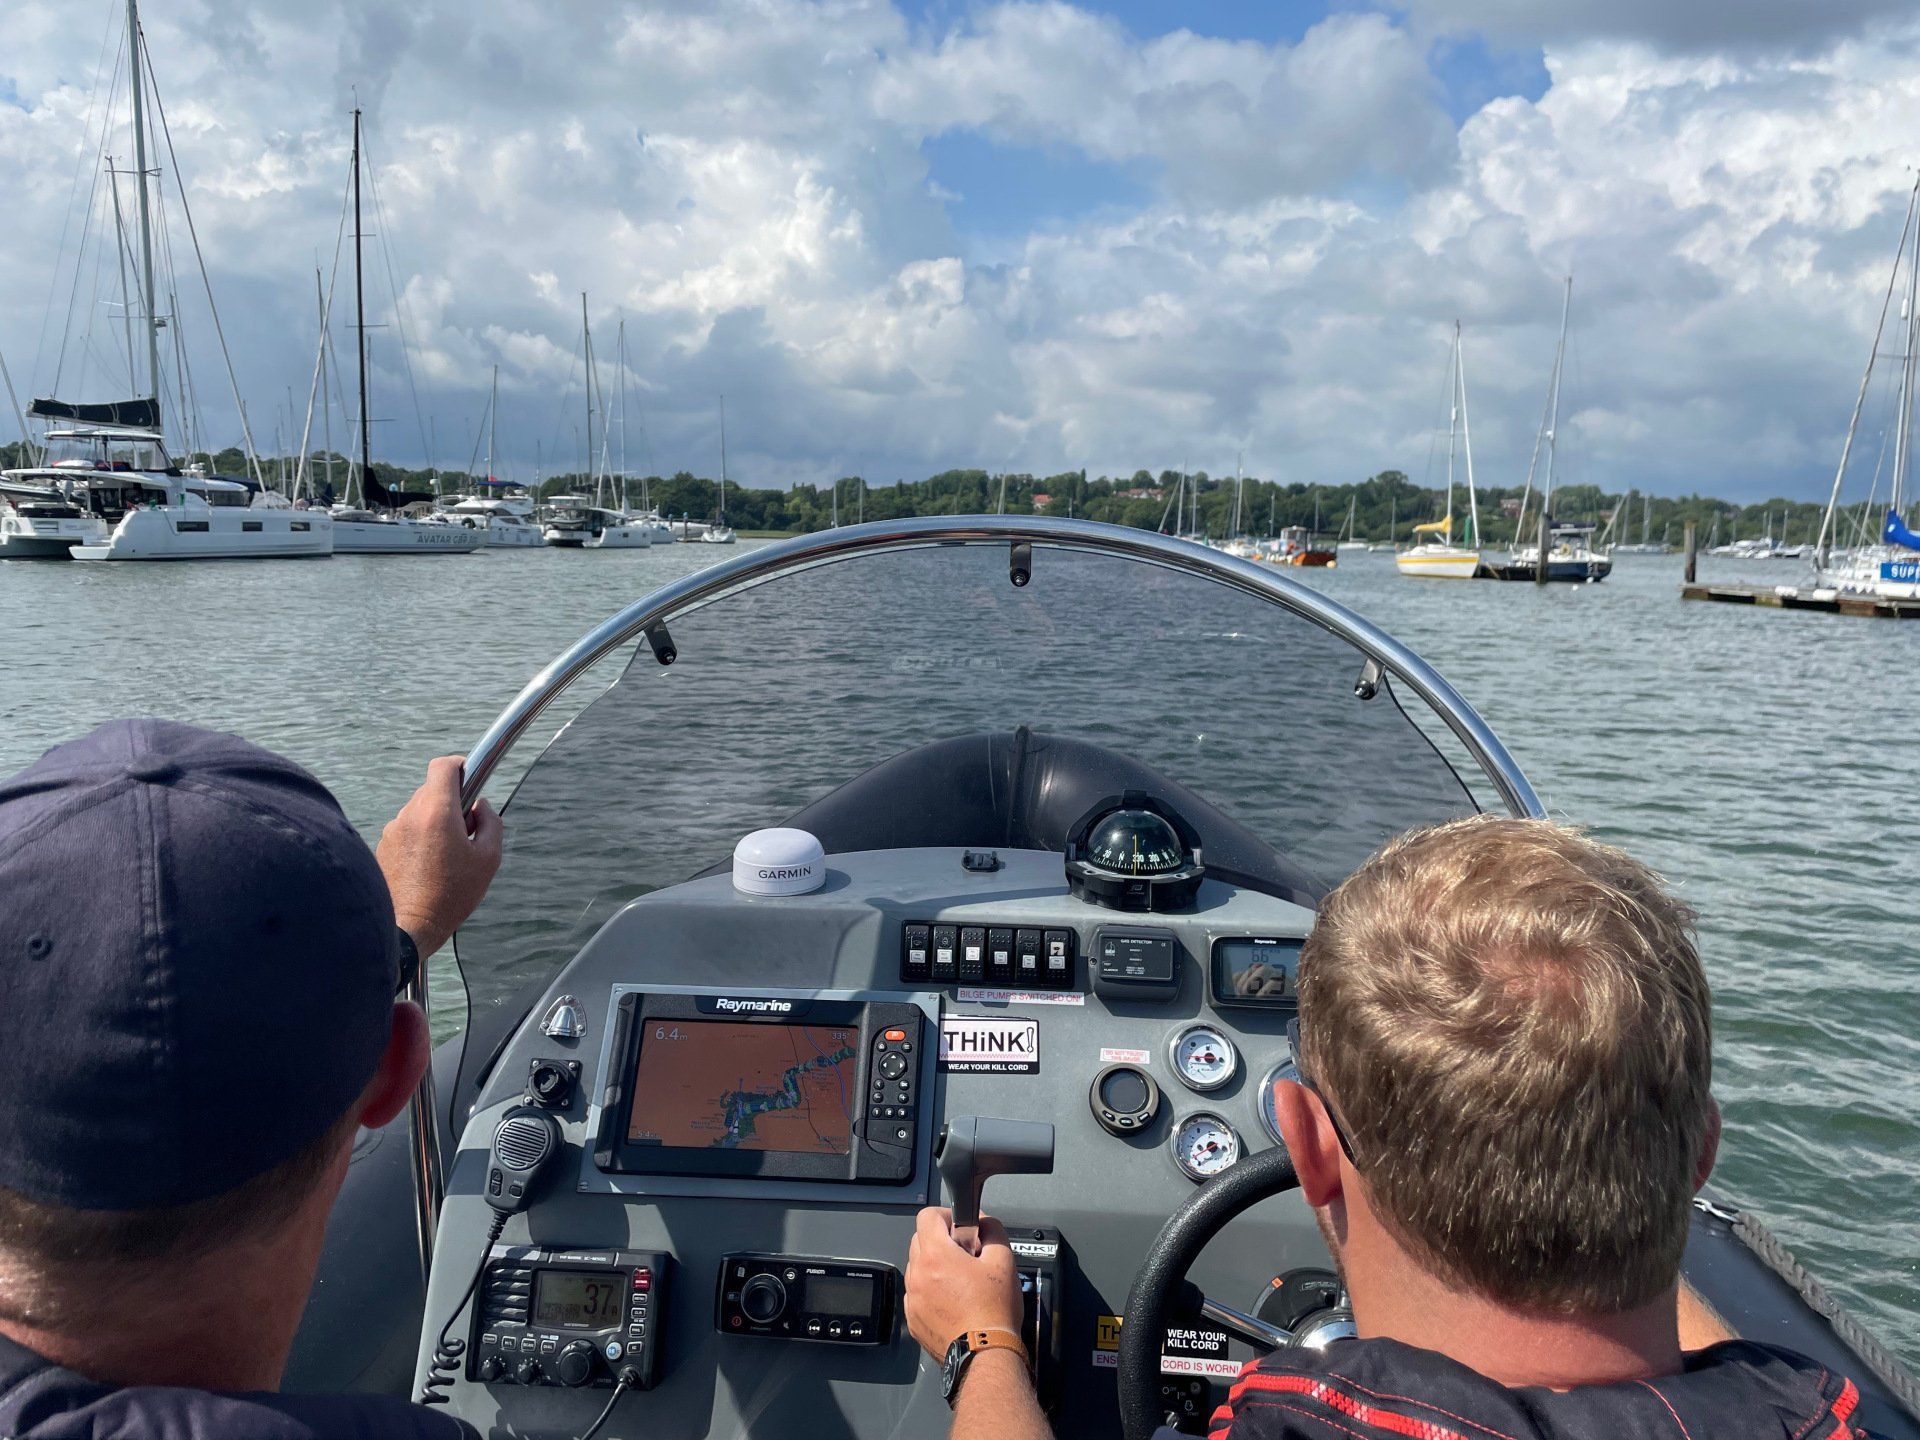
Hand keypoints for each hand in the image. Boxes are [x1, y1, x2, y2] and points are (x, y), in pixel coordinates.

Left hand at [376, 756, 502, 956]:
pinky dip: (418, 837)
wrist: (409, 927)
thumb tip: (480, 807)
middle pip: (432, 789)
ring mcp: (393, 830)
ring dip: (434, 821)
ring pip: (418, 811)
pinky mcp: (382, 846)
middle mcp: (410, 815)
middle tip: (465, 831)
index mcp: (437, 812)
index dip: (460, 766)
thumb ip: (491, 823)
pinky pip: (406, 829)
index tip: (470, 777)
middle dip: (451, 802)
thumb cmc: (452, 895)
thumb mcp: (488, 859)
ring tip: (445, 855)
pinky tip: (427, 866)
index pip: (443, 767)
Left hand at [904, 1207, 1023, 1362]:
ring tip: (961, 1282)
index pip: (927, 1216)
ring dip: (935, 1268)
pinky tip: (954, 1302)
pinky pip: (917, 1295)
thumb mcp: (1004, 1261)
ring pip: (917, 1269)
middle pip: (920, 1240)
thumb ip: (994, 1230)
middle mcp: (917, 1275)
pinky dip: (931, 1293)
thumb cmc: (993, 1312)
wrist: (985, 1355)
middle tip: (965, 1254)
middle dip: (942, 1241)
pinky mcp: (914, 1320)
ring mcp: (912, 1300)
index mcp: (935, 1256)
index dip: (946, 1215)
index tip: (960, 1226)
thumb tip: (986, 1223)